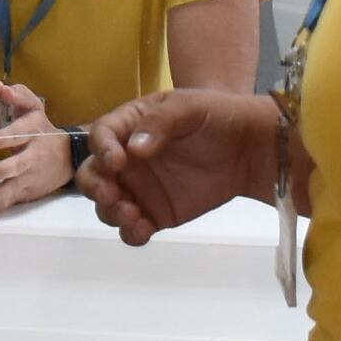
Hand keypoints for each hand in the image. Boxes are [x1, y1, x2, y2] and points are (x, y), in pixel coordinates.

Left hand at [0, 82, 67, 216]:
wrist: (69, 155)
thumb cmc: (43, 128)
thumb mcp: (34, 107)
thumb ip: (20, 95)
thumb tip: (2, 87)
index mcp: (33, 130)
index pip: (16, 135)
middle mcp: (33, 154)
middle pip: (15, 164)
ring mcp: (31, 175)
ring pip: (13, 185)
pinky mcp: (28, 190)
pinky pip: (12, 198)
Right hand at [79, 88, 287, 243]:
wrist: (248, 150)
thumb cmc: (216, 117)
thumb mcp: (189, 107)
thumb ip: (160, 122)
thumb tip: (134, 148)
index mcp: (129, 126)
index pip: (101, 136)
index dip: (102, 149)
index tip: (116, 161)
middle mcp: (126, 159)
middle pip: (92, 175)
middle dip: (95, 186)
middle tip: (113, 194)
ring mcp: (138, 189)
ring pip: (107, 205)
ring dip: (111, 212)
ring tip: (132, 214)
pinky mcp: (155, 214)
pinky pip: (132, 228)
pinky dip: (131, 233)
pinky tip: (144, 229)